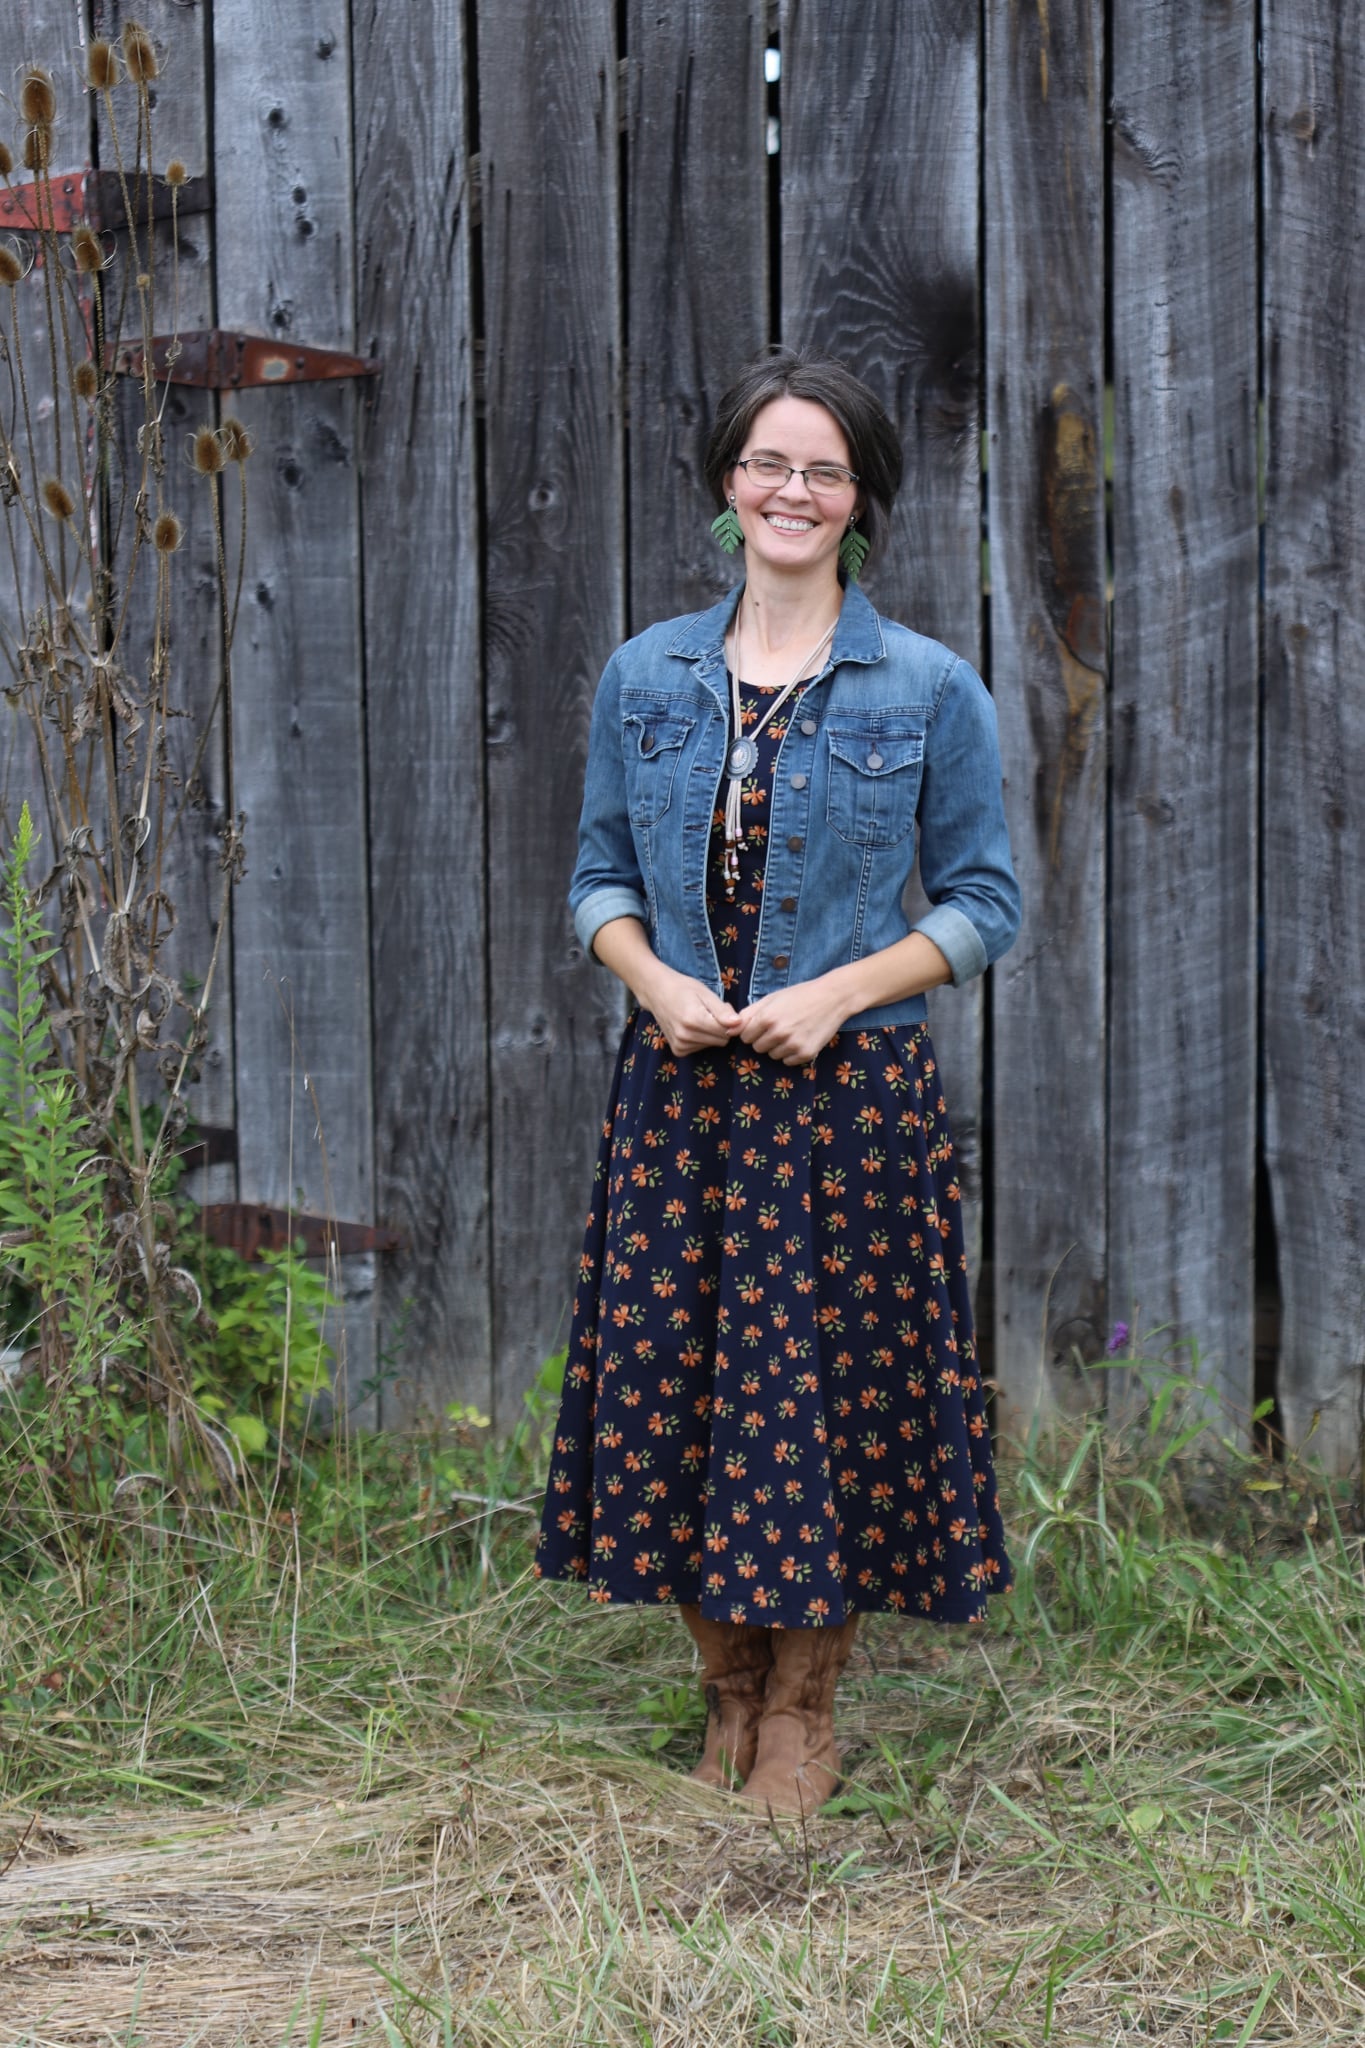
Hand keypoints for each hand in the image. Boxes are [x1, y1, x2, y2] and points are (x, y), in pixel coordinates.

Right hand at [641, 963, 741, 1056]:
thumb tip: (739, 1023)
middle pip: (721, 1040)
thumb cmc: (683, 988)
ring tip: (698, 1017)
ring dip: (710, 1033)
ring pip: (712, 1045)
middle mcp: (685, 1036)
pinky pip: (701, 1048)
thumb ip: (722, 1010)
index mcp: (693, 1020)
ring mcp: (680, 1045)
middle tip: (709, 1012)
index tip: (721, 1008)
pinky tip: (692, 1027)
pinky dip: (701, 1039)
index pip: (726, 1031)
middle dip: (721, 1027)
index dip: (729, 1020)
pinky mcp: (678, 1050)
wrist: (657, 992)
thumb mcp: (705, 993)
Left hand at [736, 975, 851, 1065]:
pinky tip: (800, 1039)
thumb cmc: (799, 995)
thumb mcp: (771, 999)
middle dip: (764, 1040)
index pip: (745, 1037)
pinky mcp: (806, 1053)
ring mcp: (793, 1045)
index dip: (753, 1031)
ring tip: (791, 1031)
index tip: (763, 1024)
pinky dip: (791, 1054)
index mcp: (767, 1018)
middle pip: (757, 1048)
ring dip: (777, 1047)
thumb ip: (748, 1014)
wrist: (832, 997)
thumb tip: (730, 1031)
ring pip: (772, 1056)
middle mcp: (779, 1033)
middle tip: (779, 1027)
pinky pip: (787, 1061)